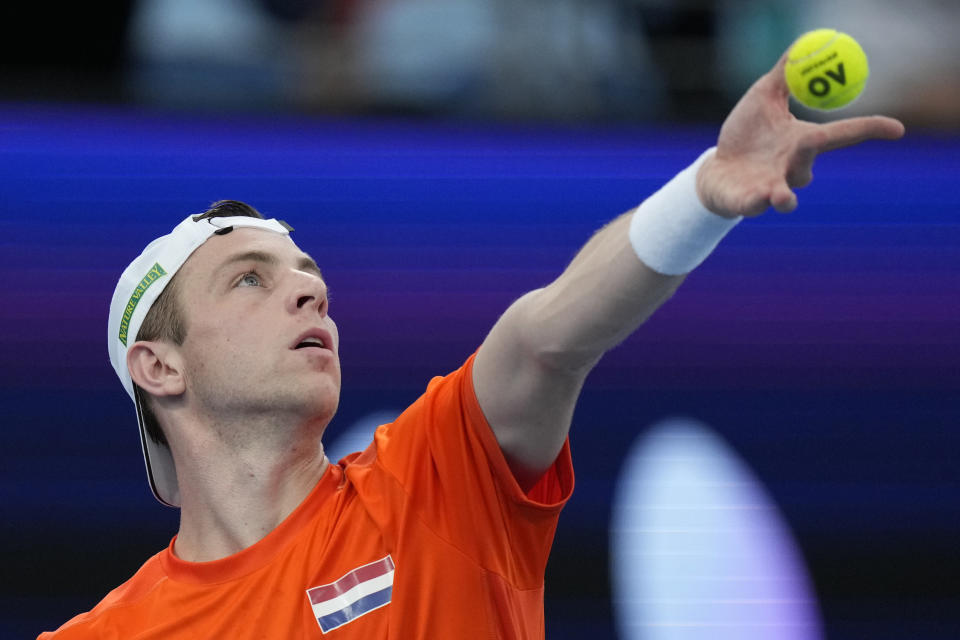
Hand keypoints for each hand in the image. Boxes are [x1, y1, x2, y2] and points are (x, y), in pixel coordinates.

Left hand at [696, 46, 905, 217]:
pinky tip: (757, 197)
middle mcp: (794, 166)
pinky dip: (758, 201)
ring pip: (786, 191)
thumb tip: (802, 46)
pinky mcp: (749, 202)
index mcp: (803, 141)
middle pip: (811, 157)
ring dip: (784, 192)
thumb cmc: (745, 134)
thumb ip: (784, 75)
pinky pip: (756, 204)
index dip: (869, 129)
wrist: (717, 172)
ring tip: (781, 195)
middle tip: (813, 138)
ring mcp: (772, 187)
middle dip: (814, 145)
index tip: (897, 129)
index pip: (842, 134)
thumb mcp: (763, 98)